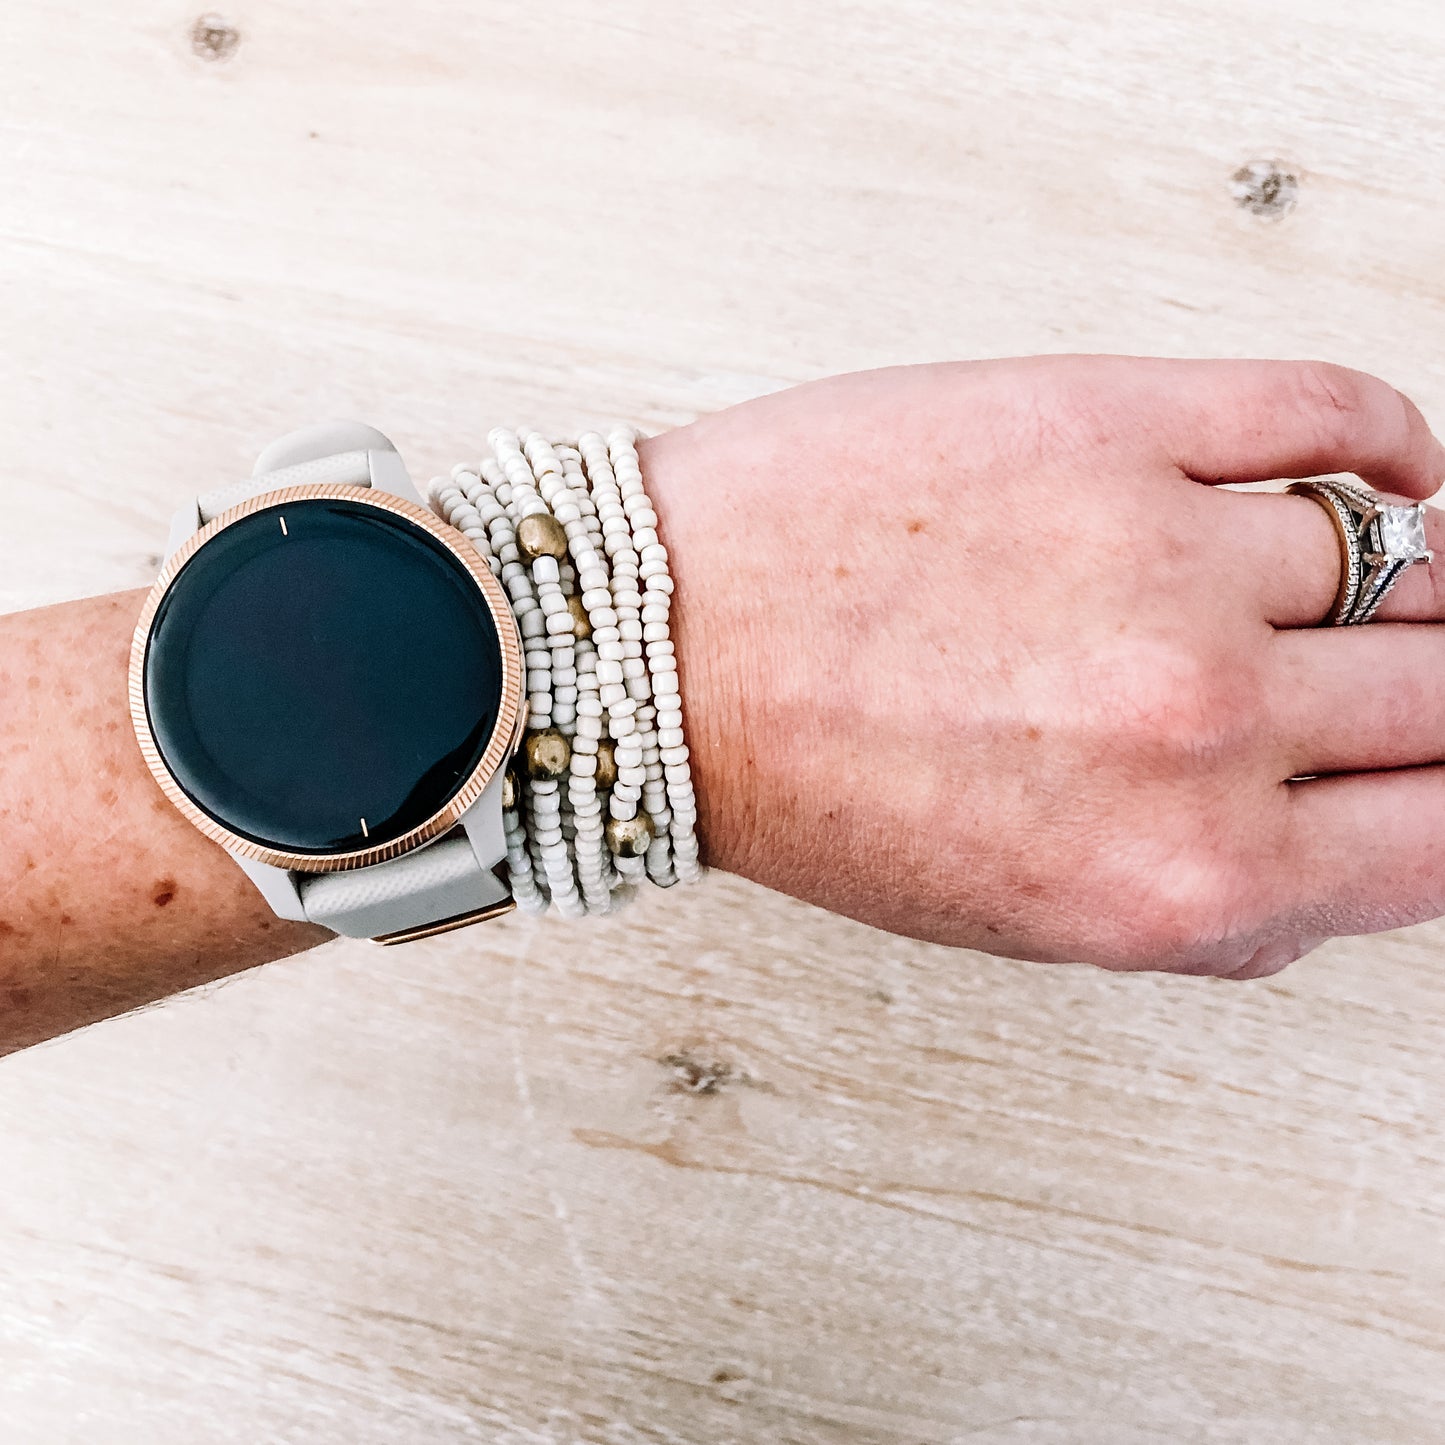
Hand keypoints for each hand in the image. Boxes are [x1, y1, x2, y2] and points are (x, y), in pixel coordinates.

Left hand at [641, 356, 1444, 978]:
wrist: (656, 656)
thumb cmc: (812, 785)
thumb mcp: (1017, 917)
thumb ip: (1205, 907)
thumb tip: (1340, 864)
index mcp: (1179, 877)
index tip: (1435, 759)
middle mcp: (1192, 725)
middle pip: (1443, 689)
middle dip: (1427, 687)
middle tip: (1393, 668)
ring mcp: (1159, 558)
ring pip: (1402, 554)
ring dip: (1392, 573)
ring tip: (1330, 576)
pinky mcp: (1105, 422)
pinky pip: (1328, 411)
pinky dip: (1388, 440)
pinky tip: (1384, 468)